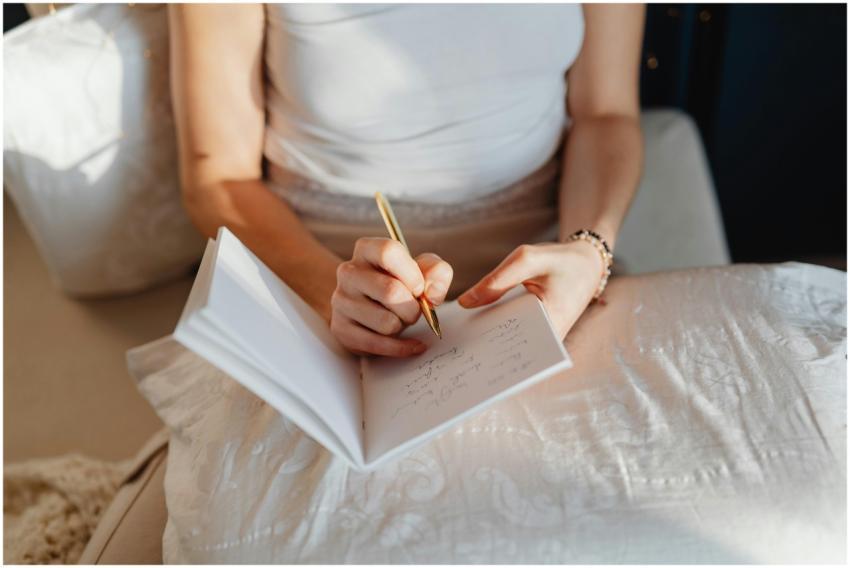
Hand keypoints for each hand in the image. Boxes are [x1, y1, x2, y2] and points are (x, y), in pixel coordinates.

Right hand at [331, 237, 452, 356]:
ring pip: (386, 322)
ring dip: (403, 326)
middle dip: (413, 308)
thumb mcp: (423, 271)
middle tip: (414, 310)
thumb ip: (437, 272)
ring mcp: (340, 301)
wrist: (373, 310)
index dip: (412, 273)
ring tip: (399, 319)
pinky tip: (410, 344)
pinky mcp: (341, 328)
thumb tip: (431, 293)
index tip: (419, 288)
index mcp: (366, 249)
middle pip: (390, 291)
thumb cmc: (400, 285)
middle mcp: (348, 272)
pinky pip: (378, 344)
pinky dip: (402, 347)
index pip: (388, 252)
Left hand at [458, 241, 603, 339]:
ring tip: (459, 342)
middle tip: (456, 350)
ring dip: (487, 340)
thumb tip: (466, 303)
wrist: (585, 265)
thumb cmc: (559, 261)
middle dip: (484, 348)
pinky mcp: (535, 332)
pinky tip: (473, 327)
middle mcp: (548, 339)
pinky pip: (511, 334)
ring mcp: (542, 338)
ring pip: (509, 344)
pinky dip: (494, 329)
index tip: (468, 351)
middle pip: (510, 349)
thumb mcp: (527, 259)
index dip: (491, 350)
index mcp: (552, 323)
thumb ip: (497, 280)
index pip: (517, 345)